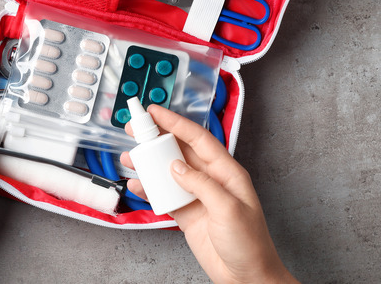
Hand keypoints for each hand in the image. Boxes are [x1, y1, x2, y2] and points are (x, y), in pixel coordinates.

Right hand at [121, 105, 296, 283]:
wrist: (246, 276)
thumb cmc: (250, 244)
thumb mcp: (228, 209)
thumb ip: (201, 184)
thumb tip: (176, 167)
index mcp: (227, 172)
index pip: (198, 138)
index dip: (176, 123)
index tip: (155, 112)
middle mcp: (211, 179)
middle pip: (180, 150)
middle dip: (157, 137)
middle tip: (135, 128)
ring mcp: (197, 195)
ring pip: (168, 171)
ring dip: (149, 164)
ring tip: (130, 157)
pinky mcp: (186, 212)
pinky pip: (164, 194)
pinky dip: (149, 188)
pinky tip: (137, 184)